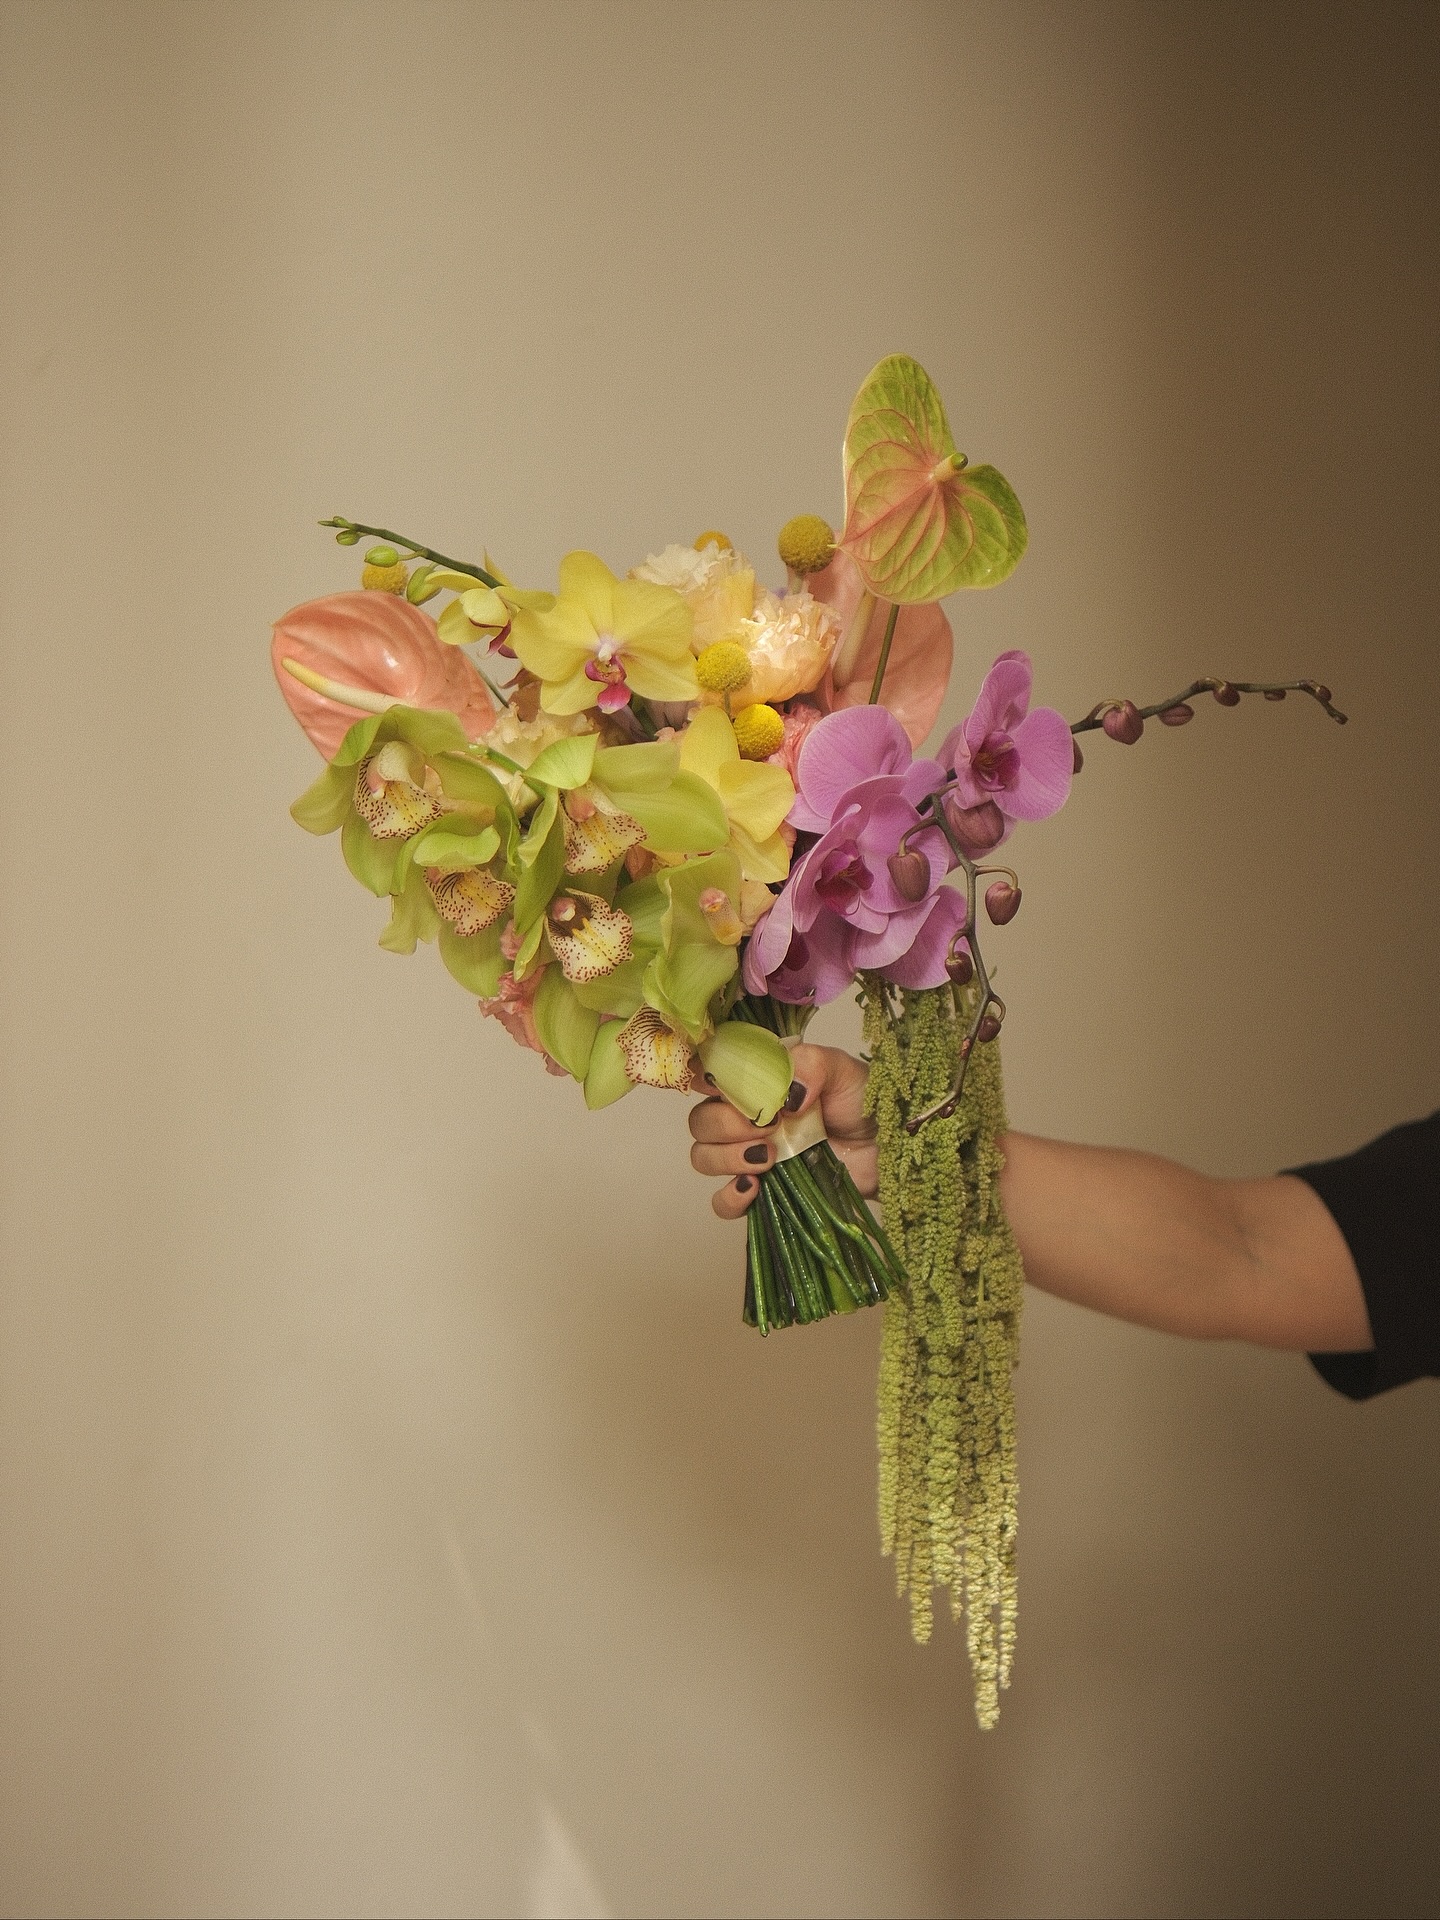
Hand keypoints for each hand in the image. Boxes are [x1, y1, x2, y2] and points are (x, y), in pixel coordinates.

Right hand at [688, 1042, 876, 1217]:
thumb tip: (783, 1096)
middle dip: (724, 1123)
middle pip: (700, 1121)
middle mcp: (747, 1117)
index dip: (705, 1078)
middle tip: (766, 1126)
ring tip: (769, 1158)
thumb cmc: (866, 1106)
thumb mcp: (843, 1071)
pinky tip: (754, 1189)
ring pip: (704, 1157)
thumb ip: (811, 1065)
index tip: (721, 1086)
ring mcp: (752, 1157)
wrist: (891, 1152)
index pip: (708, 1073)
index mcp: (759, 1081)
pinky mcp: (763, 1193)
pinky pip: (723, 1203)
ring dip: (726, 1157)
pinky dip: (729, 1197)